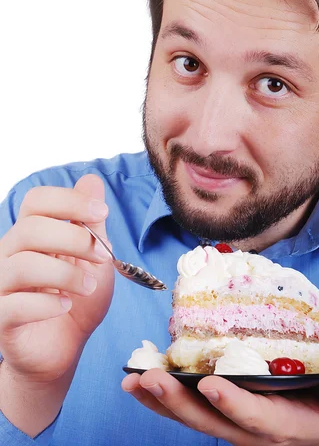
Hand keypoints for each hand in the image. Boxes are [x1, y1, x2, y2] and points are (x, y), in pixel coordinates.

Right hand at [0, 174, 113, 383]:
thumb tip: (91, 180)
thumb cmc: (78, 296)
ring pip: (22, 266)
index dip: (69, 200)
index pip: (36, 200)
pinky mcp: (2, 319)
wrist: (65, 347)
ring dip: (65, 275)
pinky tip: (65, 306)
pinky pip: (13, 306)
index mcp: (32, 234)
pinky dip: (46, 304)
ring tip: (89, 287)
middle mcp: (10, 255)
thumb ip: (90, 222)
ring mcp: (2, 287)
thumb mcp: (94, 256)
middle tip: (101, 257)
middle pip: (29, 229)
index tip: (101, 211)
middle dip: (73, 239)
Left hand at [122, 368, 318, 444]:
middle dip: (177, 402)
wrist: (316, 433)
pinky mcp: (217, 416)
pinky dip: (160, 399)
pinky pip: (185, 411)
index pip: (253, 418)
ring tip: (132, 380)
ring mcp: (228, 425)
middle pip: (208, 422)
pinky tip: (138, 381)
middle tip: (148, 378)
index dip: (233, 403)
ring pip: (189, 420)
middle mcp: (247, 431)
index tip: (210, 384)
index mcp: (281, 426)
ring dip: (159, 401)